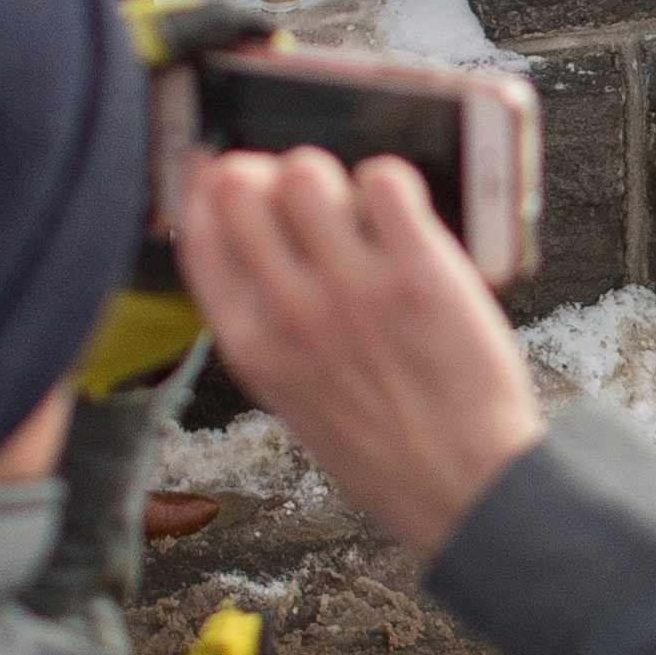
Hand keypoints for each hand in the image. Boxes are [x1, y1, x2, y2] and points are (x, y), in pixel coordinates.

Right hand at [172, 147, 545, 556]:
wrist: (459, 485)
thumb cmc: (378, 444)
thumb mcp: (288, 394)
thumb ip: (262, 323)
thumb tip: (248, 241)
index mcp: (248, 343)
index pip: (196, 233)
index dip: (205, 187)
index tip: (221, 169)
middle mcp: (289, 310)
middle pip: (243, 185)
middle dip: (270, 173)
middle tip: (305, 193)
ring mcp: (353, 288)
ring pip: (309, 172)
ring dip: (332, 176)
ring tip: (358, 208)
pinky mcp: (419, 273)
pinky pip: (385, 180)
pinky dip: (391, 183)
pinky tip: (401, 214)